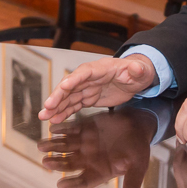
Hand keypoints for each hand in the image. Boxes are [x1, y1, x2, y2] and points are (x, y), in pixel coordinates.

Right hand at [38, 55, 156, 123]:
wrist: (136, 78)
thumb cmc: (138, 71)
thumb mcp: (142, 71)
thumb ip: (138, 70)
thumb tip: (137, 68)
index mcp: (102, 68)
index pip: (85, 72)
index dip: (74, 79)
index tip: (63, 86)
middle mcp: (90, 77)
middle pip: (71, 85)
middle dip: (58, 95)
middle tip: (47, 106)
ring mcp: (88, 87)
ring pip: (69, 97)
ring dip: (56, 106)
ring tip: (44, 116)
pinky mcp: (89, 97)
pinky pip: (74, 105)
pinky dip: (64, 112)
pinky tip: (55, 119)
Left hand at [38, 108, 156, 187]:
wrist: (138, 125)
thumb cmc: (138, 147)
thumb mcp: (138, 165)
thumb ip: (132, 182)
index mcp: (100, 171)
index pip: (84, 181)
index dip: (73, 184)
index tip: (60, 185)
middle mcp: (89, 158)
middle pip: (69, 163)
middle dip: (57, 163)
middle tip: (46, 161)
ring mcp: (85, 143)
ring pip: (65, 146)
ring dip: (53, 146)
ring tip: (41, 146)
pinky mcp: (85, 127)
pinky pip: (70, 129)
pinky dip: (61, 129)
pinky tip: (52, 129)